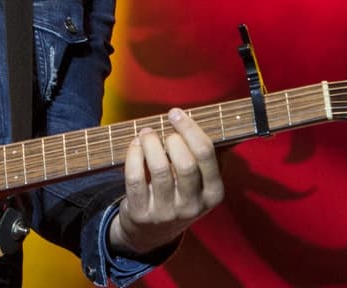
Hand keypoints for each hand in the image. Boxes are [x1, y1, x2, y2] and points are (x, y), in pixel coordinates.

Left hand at [108, 108, 222, 256]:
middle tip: (161, 129)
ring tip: (146, 133)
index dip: (190, 129)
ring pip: (159, 169)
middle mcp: (193, 206)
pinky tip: (135, 145)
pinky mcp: (142, 213)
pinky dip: (133, 155)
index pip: (207, 155)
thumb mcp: (200, 184)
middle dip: (172, 139)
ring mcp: (166, 212)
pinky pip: (135, 178)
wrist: (151, 232)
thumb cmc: (178, 195)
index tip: (176, 113)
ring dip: (150, 143)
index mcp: (213, 194)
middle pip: (186, 163)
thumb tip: (210, 119)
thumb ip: (205, 157)